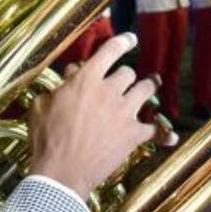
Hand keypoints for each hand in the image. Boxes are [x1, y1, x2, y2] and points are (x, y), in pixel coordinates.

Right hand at [29, 33, 176, 200]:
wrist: (61, 173)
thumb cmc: (46, 139)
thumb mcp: (40, 107)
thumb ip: (55, 89)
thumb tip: (68, 78)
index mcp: (86, 80)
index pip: (110, 51)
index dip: (123, 42)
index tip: (130, 39)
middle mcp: (109, 91)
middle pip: (128, 72)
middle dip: (124, 76)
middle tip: (121, 81)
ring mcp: (124, 112)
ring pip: (146, 89)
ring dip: (148, 87)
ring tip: (151, 85)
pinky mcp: (133, 135)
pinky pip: (156, 130)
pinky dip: (164, 134)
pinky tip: (170, 137)